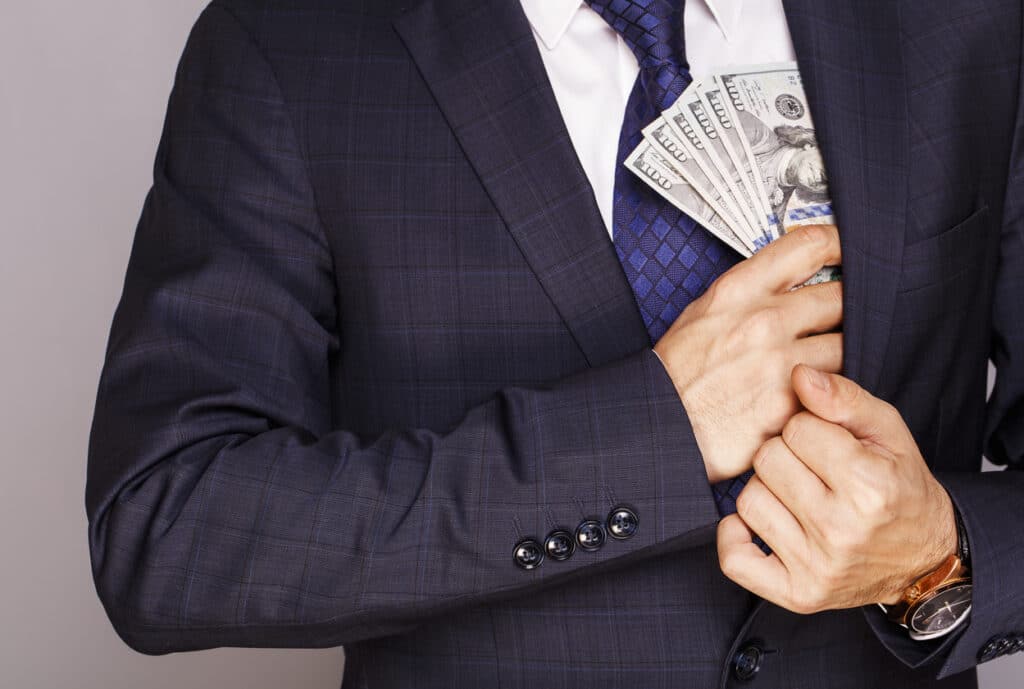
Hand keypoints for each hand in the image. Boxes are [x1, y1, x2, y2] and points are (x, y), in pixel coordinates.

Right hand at [653, 225, 842, 482]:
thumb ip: (744, 295)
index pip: (809, 246)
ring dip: (844, 351)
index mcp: (738, 291)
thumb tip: (781, 282)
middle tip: (848, 313)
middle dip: (850, 303)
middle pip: (841, 295)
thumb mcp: (699, 315)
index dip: (839, 245)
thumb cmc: (675, 375)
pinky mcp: (793, 402)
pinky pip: (835, 388)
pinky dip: (833, 389)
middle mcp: (764, 320)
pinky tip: (821, 392)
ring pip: (847, 344)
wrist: (660, 424)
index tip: (848, 252)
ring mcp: (782, 362)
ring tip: (830, 359)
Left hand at [717, 365, 958, 612]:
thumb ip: (844, 398)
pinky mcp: (797, 595)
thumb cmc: (900, 487)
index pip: (796, 428)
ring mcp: (817, 567)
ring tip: (797, 495)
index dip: (808, 429)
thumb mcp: (888, 432)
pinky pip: (735, 559)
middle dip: (786, 456)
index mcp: (869, 485)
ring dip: (766, 491)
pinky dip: (736, 536)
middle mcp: (841, 530)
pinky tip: (761, 522)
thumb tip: (799, 374)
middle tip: (812, 469)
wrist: (923, 559)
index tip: (828, 443)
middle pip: (767, 461)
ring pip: (747, 500)